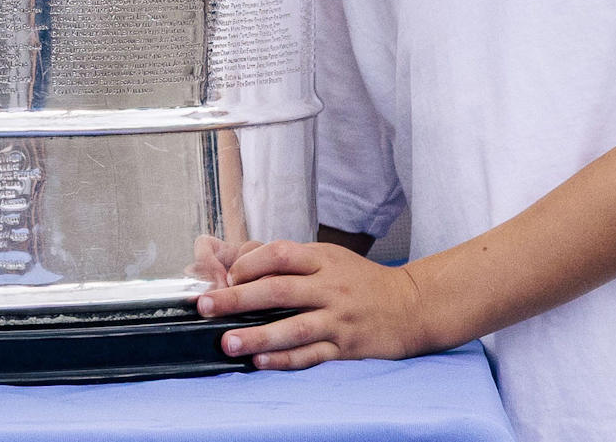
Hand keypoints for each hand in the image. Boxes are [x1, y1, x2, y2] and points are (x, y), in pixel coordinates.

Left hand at [193, 235, 449, 368]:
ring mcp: (338, 318)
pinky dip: (285, 359)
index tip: (224, 274)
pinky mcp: (346, 346)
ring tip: (227, 342)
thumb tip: (235, 259)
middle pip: (278, 290)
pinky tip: (261, 361)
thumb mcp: (328, 258)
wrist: (411, 306)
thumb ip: (287, 260)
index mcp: (322, 259)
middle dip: (237, 298)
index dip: (248, 263)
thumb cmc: (360, 280)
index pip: (279, 255)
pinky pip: (311, 354)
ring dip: (257, 335)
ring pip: (293, 327)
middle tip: (205, 305)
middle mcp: (329, 287)